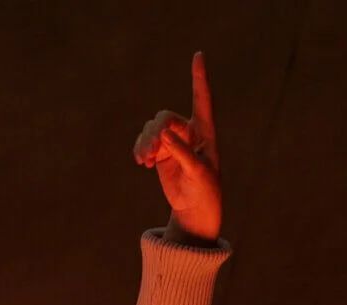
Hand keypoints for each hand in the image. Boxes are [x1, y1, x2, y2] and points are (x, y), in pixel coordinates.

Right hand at [133, 52, 221, 242]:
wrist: (195, 208)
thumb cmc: (205, 190)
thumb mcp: (198, 173)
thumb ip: (182, 152)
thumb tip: (163, 134)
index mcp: (206, 131)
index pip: (202, 99)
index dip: (199, 77)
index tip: (198, 55)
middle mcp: (189, 131)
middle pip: (165, 118)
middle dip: (155, 133)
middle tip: (151, 153)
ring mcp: (173, 140)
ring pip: (152, 129)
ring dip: (145, 142)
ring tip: (145, 161)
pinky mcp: (161, 151)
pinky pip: (145, 141)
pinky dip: (141, 149)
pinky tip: (142, 161)